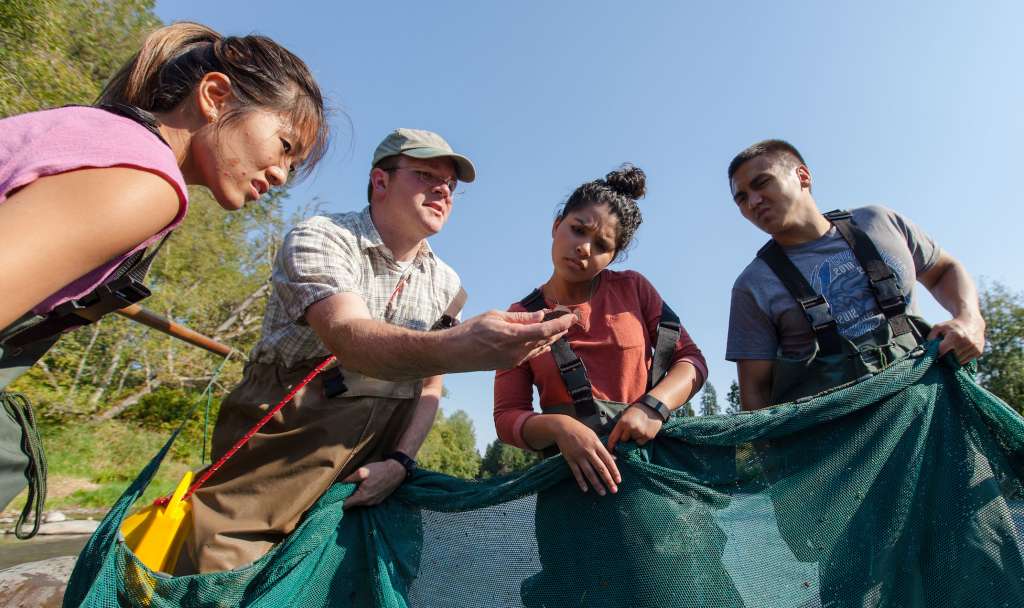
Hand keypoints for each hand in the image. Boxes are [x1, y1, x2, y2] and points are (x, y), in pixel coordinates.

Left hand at [342, 459, 406, 508]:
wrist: (396, 471)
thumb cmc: (379, 470)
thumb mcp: (362, 471)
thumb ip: (351, 478)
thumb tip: (341, 483)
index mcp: (362, 497)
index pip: (346, 505)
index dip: (339, 501)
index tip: (335, 497)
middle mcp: (368, 503)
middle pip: (353, 504)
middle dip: (348, 498)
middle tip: (345, 490)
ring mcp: (375, 502)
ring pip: (361, 503)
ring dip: (357, 497)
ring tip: (355, 488)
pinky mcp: (379, 500)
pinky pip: (368, 501)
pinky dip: (364, 497)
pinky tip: (365, 488)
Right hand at [452, 310, 573, 370]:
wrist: (455, 354)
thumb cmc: (471, 330)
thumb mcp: (494, 316)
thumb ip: (519, 318)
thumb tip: (540, 316)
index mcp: (512, 336)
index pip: (544, 330)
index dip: (560, 324)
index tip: (571, 316)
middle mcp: (516, 351)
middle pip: (545, 340)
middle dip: (560, 329)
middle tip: (571, 318)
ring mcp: (513, 360)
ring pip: (540, 348)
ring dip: (552, 338)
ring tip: (562, 328)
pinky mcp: (510, 364)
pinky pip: (531, 355)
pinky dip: (542, 347)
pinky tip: (548, 342)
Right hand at [554, 417, 620, 495]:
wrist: (563, 427)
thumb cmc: (581, 431)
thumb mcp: (594, 436)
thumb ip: (603, 449)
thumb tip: (615, 459)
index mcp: (596, 445)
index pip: (608, 460)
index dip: (614, 471)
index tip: (619, 480)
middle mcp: (589, 451)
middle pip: (600, 468)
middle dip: (608, 480)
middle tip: (614, 490)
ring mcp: (579, 456)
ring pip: (589, 473)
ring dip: (596, 484)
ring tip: (602, 493)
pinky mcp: (570, 459)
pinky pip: (576, 473)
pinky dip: (581, 482)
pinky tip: (585, 489)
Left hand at [607, 404, 663, 451]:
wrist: (653, 407)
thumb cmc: (637, 410)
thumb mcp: (625, 415)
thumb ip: (620, 426)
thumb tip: (616, 439)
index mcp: (622, 422)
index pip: (613, 438)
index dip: (610, 445)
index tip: (610, 450)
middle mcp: (630, 428)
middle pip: (623, 441)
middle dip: (624, 438)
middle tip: (628, 432)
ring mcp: (639, 433)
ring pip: (632, 442)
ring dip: (633, 438)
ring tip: (638, 429)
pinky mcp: (648, 436)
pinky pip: (640, 442)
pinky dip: (640, 439)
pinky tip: (643, 431)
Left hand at [927, 314, 985, 363]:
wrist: (971, 321)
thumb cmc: (953, 325)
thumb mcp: (939, 326)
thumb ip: (931, 336)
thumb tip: (928, 348)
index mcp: (954, 336)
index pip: (942, 351)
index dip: (938, 353)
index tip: (937, 353)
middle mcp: (965, 342)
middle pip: (951, 357)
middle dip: (947, 356)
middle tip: (947, 351)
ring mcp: (973, 347)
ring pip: (959, 360)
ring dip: (955, 358)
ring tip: (954, 350)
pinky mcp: (978, 351)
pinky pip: (967, 360)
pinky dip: (963, 358)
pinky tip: (961, 351)